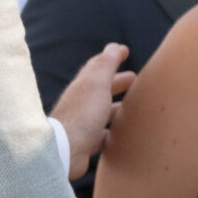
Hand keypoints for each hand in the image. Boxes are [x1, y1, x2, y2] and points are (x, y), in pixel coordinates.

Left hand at [53, 44, 133, 179]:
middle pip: (101, 89)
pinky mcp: (86, 142)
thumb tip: (114, 46)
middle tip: (134, 79)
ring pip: (103, 112)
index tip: (125, 51)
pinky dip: (113, 131)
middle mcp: (82, 103)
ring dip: (117, 107)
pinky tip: (121, 135)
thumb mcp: (97, 84)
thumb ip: (106, 64)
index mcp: (84, 86)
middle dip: (117, 82)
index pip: (97, 67)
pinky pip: (103, 134)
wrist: (64, 150)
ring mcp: (83, 123)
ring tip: (132, 108)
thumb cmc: (82, 115)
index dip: (111, 58)